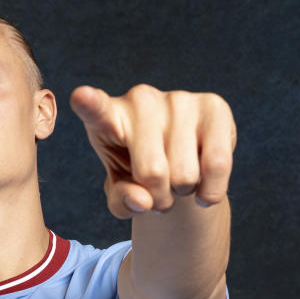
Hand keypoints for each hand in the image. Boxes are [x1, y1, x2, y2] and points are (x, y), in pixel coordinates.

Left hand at [69, 84, 235, 215]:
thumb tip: (143, 200)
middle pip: (152, 172)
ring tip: (178, 178)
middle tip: (158, 190)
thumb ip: (122, 202)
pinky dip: (211, 190)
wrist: (179, 161)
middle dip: (159, 198)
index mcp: (106, 118)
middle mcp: (140, 100)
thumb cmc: (138, 173)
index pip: (96, 110)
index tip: (81, 96)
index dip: (90, 104)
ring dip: (183, 192)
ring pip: (185, 174)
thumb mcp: (121, 193)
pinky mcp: (213, 106)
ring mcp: (178, 99)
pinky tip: (203, 187)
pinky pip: (217, 164)